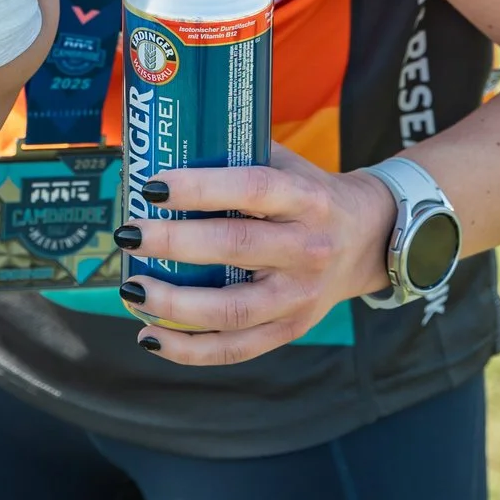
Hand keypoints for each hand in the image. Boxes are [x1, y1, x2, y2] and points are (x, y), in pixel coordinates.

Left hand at [117, 146, 395, 364]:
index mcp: (306, 198)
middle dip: (174, 243)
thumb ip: (237, 156)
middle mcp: (308, 248)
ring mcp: (300, 296)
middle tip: (129, 234)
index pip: (252, 189)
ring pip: (231, 310)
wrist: (371, 239)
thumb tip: (163, 149)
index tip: (153, 186)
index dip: (200, 187)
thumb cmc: (310, 195)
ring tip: (132, 289)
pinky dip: (189, 349)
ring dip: (173, 305)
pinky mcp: (291, 329)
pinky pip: (236, 349)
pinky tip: (149, 335)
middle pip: (235, 248)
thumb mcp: (287, 165)